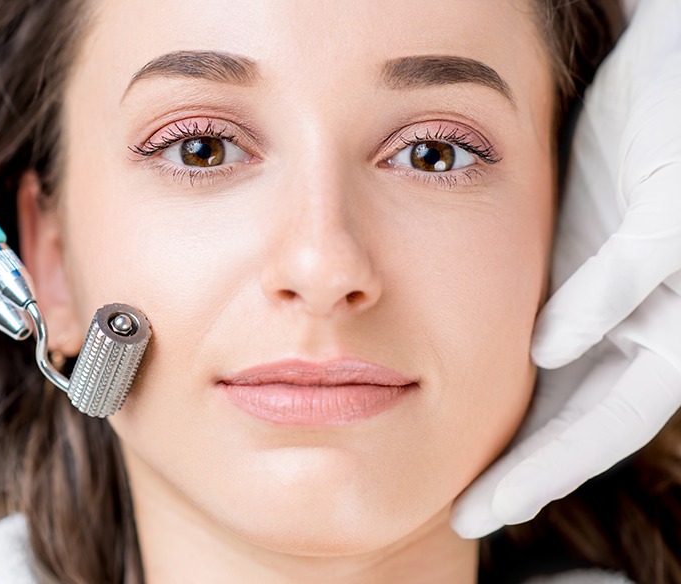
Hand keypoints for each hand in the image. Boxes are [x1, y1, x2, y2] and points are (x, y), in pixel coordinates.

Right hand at [452, 0, 680, 537]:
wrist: (670, 89)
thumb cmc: (620, 158)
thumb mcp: (567, 238)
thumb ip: (532, 297)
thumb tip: (467, 344)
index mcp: (621, 326)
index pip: (569, 414)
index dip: (521, 464)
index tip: (465, 505)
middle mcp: (655, 319)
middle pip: (602, 422)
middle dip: (537, 475)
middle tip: (476, 517)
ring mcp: (672, 276)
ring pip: (632, 379)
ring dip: (571, 435)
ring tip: (512, 484)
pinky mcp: (674, 213)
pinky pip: (636, 267)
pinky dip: (593, 307)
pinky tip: (544, 341)